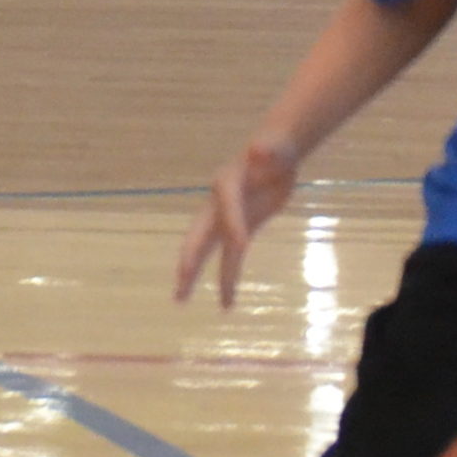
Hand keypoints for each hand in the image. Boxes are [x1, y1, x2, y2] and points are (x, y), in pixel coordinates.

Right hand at [174, 136, 300, 306]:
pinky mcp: (242, 229)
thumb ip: (268, 149)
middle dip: (189, 264)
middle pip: (198, 238)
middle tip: (180, 292)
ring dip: (212, 279)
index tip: (242, 244)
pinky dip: (228, 278)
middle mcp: (219, 205)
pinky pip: (232, 257)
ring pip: (214, 254)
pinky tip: (227, 301)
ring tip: (214, 308)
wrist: (274, 154)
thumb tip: (260, 148)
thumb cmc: (276, 148)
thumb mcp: (275, 147)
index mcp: (226, 184)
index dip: (233, 224)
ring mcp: (228, 219)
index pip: (227, 208)